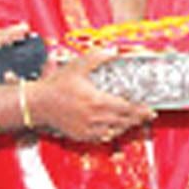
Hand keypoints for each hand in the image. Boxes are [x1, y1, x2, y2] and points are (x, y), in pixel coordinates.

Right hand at [30, 48, 154, 141]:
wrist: (38, 104)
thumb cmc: (56, 85)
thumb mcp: (78, 66)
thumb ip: (97, 57)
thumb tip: (113, 51)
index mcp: (96, 101)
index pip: (126, 108)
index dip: (140, 110)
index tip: (150, 109)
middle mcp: (94, 117)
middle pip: (124, 121)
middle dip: (138, 118)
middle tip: (147, 115)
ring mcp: (88, 129)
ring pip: (115, 131)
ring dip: (127, 126)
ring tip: (135, 120)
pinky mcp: (81, 135)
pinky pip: (102, 138)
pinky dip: (112, 133)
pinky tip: (116, 128)